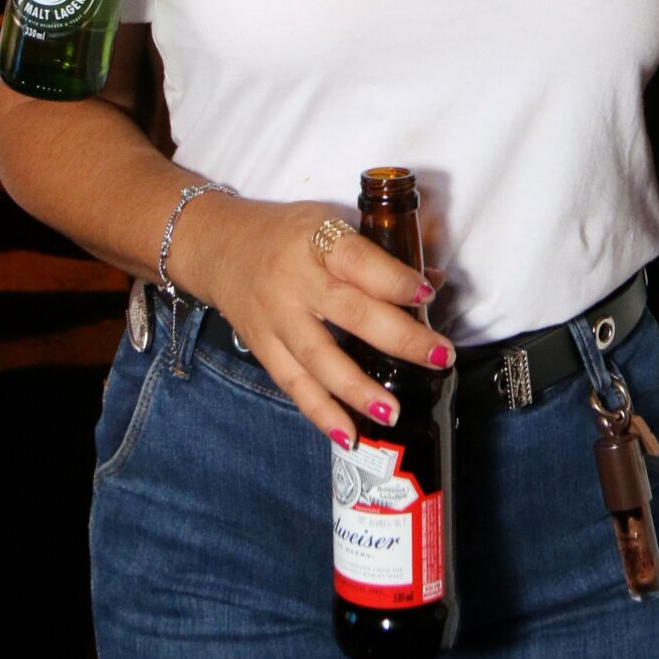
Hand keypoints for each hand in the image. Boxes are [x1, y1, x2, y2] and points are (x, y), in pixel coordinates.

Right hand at [169, 193, 454, 445]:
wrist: (219, 246)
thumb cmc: (288, 233)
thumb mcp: (329, 222)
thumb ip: (379, 254)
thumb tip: (434, 282)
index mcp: (316, 239)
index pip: (357, 260)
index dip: (393, 278)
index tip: (427, 294)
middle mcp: (294, 281)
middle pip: (349, 312)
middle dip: (398, 338)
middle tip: (440, 357)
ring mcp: (275, 318)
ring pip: (319, 359)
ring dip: (358, 390)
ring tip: (393, 412)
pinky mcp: (262, 347)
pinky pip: (293, 385)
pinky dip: (321, 413)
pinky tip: (349, 436)